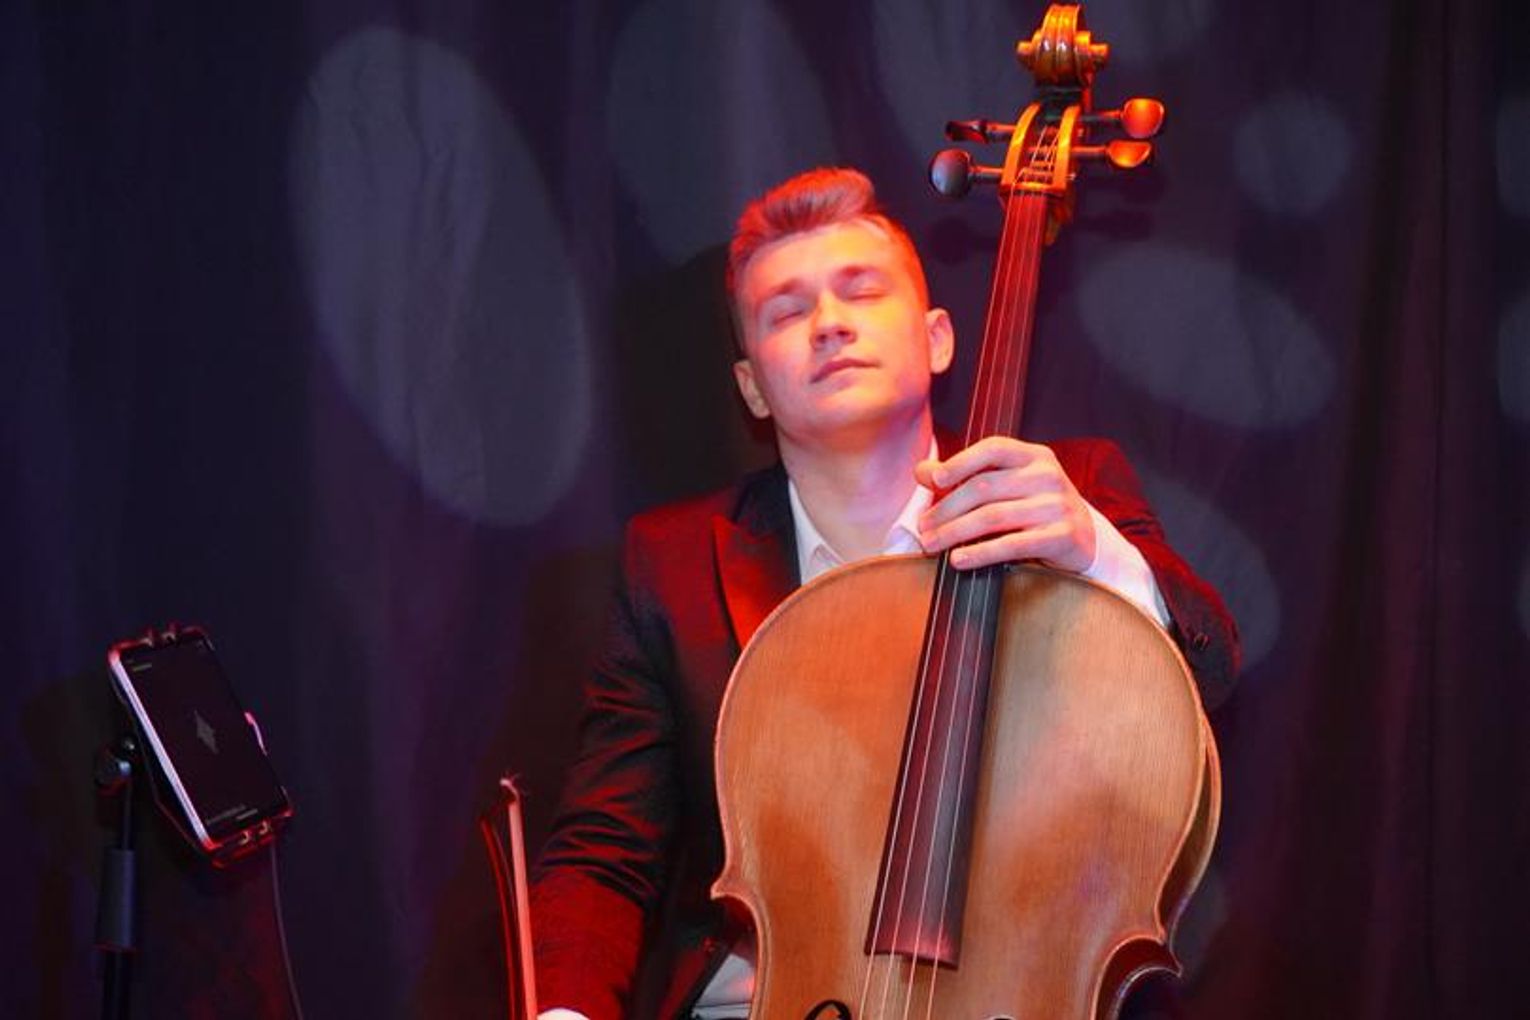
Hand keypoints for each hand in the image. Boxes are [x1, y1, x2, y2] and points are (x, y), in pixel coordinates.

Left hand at [914, 437, 1096, 572]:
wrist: (1082, 537)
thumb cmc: (1033, 506)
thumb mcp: (1006, 484)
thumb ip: (964, 474)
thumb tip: (921, 470)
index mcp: (1033, 456)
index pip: (993, 449)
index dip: (961, 462)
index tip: (935, 481)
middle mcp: (1047, 476)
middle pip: (985, 487)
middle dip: (947, 508)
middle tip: (923, 527)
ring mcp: (1057, 505)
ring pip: (993, 517)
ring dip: (955, 532)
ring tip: (931, 544)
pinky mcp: (1061, 536)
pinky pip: (1012, 544)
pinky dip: (981, 552)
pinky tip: (958, 559)